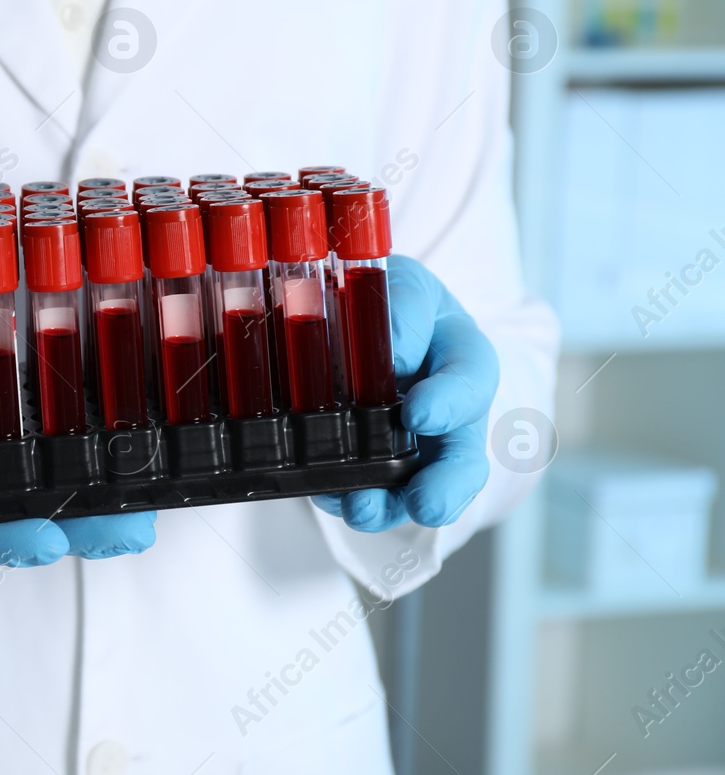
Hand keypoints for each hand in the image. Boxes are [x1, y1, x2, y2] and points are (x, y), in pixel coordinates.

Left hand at [313, 254, 498, 531]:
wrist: (355, 318)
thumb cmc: (390, 301)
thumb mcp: (401, 286)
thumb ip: (404, 309)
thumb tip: (397, 352)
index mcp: (461, 357)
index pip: (470, 380)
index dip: (449, 402)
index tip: (419, 414)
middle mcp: (447, 411)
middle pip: (463, 459)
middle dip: (447, 486)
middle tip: (426, 503)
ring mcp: (413, 446)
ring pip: (415, 488)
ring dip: (389, 506)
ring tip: (360, 510)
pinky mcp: (374, 466)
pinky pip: (367, 491)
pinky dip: (344, 498)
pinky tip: (325, 496)